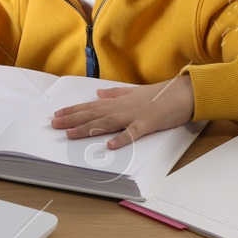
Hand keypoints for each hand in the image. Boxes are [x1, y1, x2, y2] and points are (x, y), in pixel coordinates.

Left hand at [50, 74, 196, 148]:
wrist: (183, 93)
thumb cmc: (160, 95)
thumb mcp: (134, 92)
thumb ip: (114, 93)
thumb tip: (97, 93)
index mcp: (119, 101)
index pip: (91, 106)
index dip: (73, 110)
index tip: (57, 114)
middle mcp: (122, 107)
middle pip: (93, 114)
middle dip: (72, 119)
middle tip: (54, 124)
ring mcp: (134, 115)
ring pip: (106, 122)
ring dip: (87, 128)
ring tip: (70, 134)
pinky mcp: (147, 124)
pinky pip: (133, 133)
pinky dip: (121, 139)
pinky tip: (109, 146)